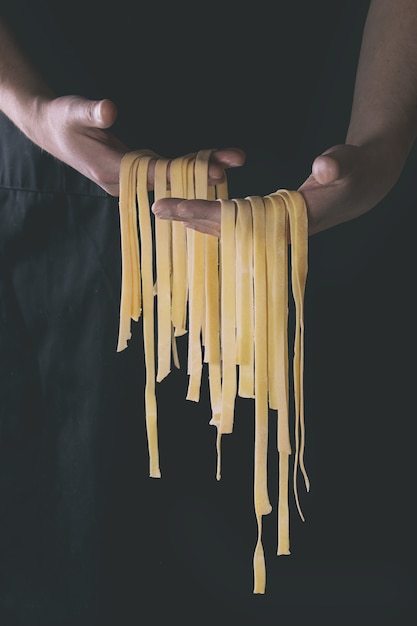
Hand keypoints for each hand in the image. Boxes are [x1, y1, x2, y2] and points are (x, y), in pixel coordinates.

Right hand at [30, 95, 245, 195]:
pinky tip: (205, 166)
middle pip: (168, 180)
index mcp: (111, 170)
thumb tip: (109, 110)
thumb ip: (92, 112)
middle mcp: (123, 182)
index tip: (215, 170)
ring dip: (196, 171)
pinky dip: (183, 170)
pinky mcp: (133, 175)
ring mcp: (128, 181)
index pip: (156, 174)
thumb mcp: (73, 111)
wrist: (51, 130)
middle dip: (200, 173)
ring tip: (229, 163)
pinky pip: (162, 175)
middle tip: (232, 165)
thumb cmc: (62, 119)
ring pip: (167, 179)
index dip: (186, 172)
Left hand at [153, 138, 407, 237]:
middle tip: (156, 208)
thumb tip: (323, 168)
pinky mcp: (269, 224)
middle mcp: (275, 232)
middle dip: (191, 219)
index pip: (240, 221)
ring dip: (197, 221)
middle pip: (226, 229)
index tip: (177, 209)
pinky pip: (234, 225)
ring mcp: (271, 230)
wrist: (360, 188)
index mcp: (290, 221)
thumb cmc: (355, 174)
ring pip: (227, 230)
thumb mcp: (350, 165)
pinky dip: (212, 219)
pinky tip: (193, 215)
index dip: (207, 215)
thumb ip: (338, 165)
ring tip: (167, 212)